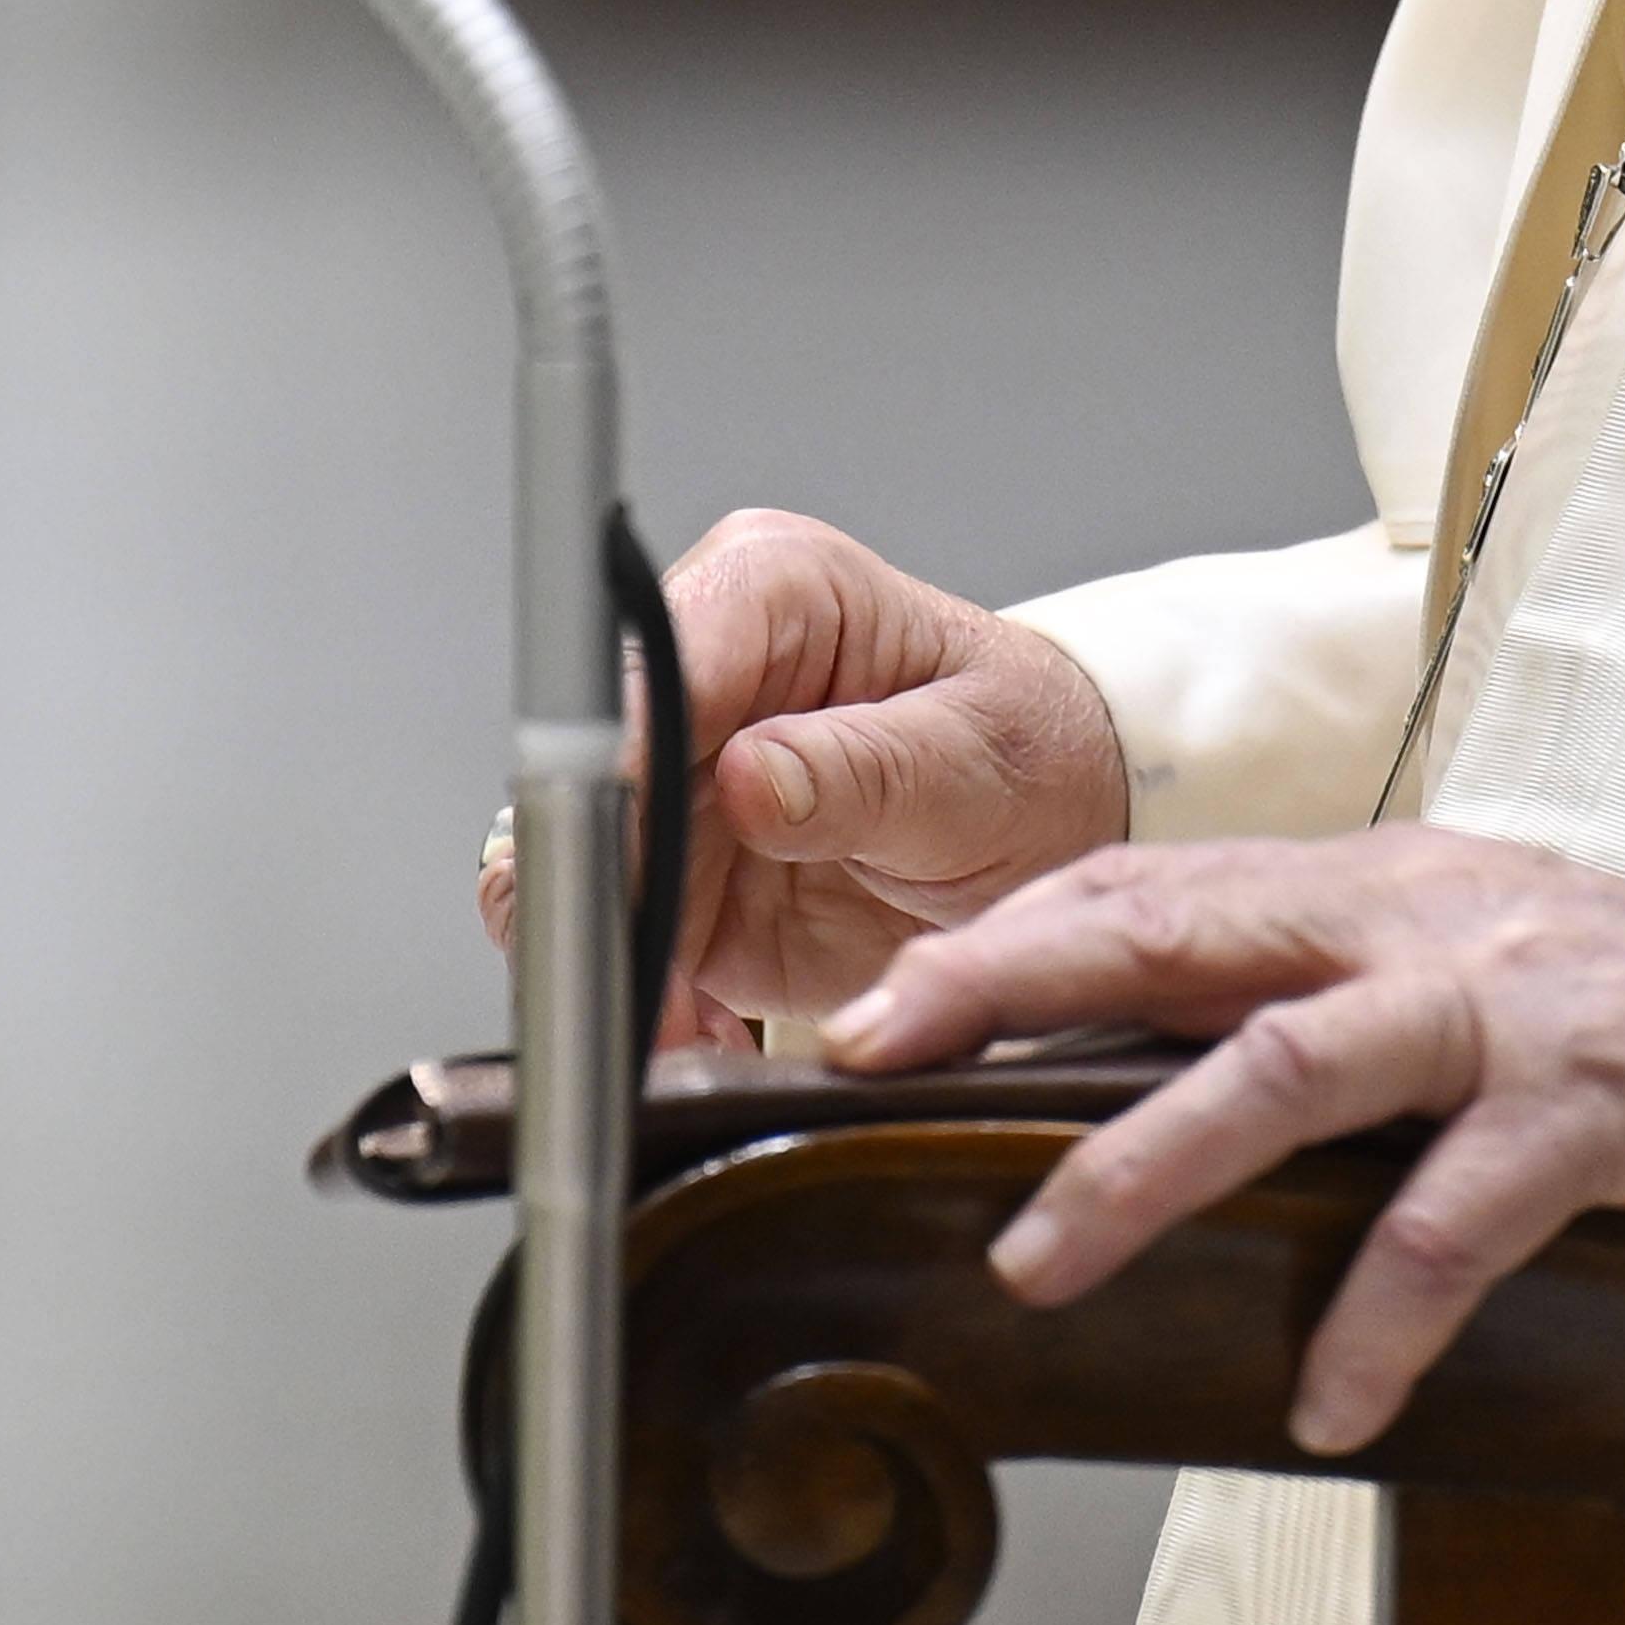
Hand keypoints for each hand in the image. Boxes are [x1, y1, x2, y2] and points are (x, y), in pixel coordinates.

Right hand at [471, 508, 1129, 1044]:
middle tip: (657, 995)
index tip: (635, 873)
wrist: (1049, 832)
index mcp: (775, 590)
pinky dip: (648, 1001)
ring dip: (622, 967)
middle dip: (613, 901)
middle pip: (591, 782)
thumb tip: (751, 774)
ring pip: (575, 873)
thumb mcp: (982, 763)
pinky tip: (707, 1034)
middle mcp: (704, 672)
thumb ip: (871, 770)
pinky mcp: (674, 871)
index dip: (628, 773)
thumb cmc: (1030, 756)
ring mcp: (677, 777)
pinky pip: (613, 940)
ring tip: (688, 1032)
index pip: (659, 669)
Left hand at [819, 824, 1624, 1452]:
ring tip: (1040, 1262)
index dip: (1002, 936)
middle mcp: (1415, 918)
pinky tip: (1327, 1401)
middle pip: (1175, 931)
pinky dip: (1382, 1310)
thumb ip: (1308, 997)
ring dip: (1145, 1163)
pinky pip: (1462, 1217)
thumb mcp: (1449, 966)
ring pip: (1286, 1065)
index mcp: (1366, 883)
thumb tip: (1124, 1074)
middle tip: (874, 1052)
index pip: (1148, 882)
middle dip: (1007, 985)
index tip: (871, 1006)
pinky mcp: (1599, 1105)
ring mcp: (1503, 1005)